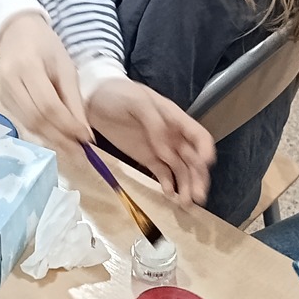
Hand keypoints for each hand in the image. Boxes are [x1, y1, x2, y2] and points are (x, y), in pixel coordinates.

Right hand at [0, 11, 90, 142]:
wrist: (16, 32)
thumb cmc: (45, 45)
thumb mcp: (66, 66)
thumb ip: (74, 100)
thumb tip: (85, 134)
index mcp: (27, 66)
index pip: (48, 105)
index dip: (68, 125)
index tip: (87, 139)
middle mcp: (9, 81)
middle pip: (36, 119)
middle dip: (60, 138)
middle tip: (81, 153)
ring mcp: (1, 92)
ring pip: (28, 124)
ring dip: (51, 139)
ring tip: (72, 149)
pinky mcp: (1, 100)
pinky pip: (22, 121)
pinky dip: (41, 132)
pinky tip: (55, 136)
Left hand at [85, 78, 214, 203]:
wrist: (93, 99)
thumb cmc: (118, 94)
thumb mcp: (137, 102)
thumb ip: (155, 124)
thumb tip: (167, 150)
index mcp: (175, 119)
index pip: (199, 136)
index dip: (204, 151)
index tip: (204, 166)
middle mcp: (173, 136)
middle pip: (193, 159)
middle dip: (198, 178)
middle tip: (196, 197)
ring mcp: (160, 149)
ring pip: (180, 170)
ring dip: (186, 186)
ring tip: (185, 204)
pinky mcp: (147, 158)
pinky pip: (163, 174)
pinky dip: (168, 185)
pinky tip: (169, 195)